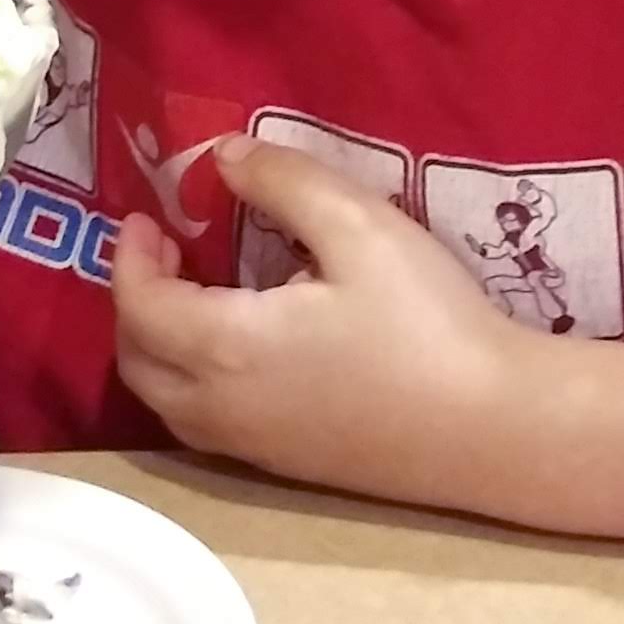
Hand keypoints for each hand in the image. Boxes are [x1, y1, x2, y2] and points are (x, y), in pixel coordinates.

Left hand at [111, 138, 529, 509]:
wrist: (494, 430)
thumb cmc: (426, 322)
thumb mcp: (360, 228)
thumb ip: (284, 182)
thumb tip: (223, 156)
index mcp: (226, 347)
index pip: (140, 306)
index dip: (129, 259)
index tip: (146, 218)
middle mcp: (223, 407)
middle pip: (137, 363)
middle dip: (135, 304)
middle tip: (165, 253)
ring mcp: (255, 447)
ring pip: (168, 403)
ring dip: (159, 348)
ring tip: (196, 298)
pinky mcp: (289, 467)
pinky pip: (207, 427)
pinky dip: (193, 383)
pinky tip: (244, 350)